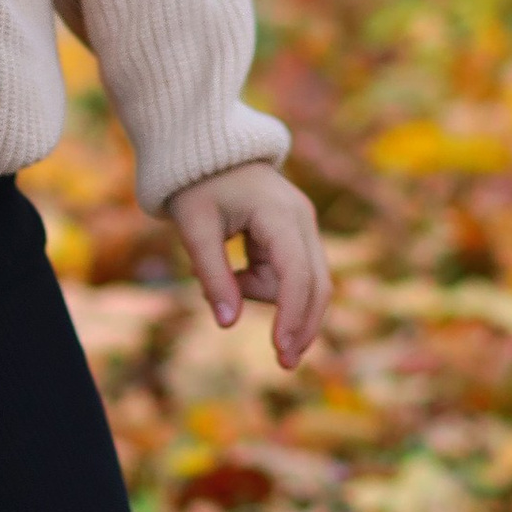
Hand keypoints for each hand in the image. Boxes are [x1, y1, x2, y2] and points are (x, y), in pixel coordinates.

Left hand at [165, 160, 329, 369]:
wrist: (204, 148)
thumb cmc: (195, 183)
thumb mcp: (194, 227)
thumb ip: (212, 275)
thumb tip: (226, 324)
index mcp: (279, 214)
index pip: (297, 275)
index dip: (292, 316)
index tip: (281, 350)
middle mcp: (302, 220)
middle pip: (317, 284)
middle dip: (302, 324)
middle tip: (283, 364)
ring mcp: (302, 226)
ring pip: (305, 282)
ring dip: (271, 298)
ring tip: (224, 279)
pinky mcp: (295, 234)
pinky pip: (290, 273)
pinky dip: (267, 286)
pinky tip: (236, 275)